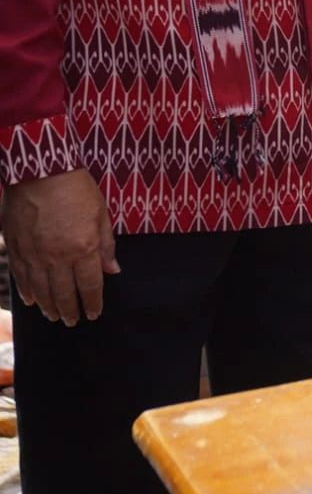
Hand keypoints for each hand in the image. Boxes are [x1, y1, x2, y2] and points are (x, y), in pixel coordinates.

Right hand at [1, 169, 118, 326]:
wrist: (40, 171)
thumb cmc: (76, 189)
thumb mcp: (101, 214)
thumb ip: (106, 245)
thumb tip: (113, 270)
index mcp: (83, 248)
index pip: (90, 285)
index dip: (92, 302)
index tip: (94, 314)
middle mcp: (57, 257)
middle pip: (63, 292)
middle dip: (70, 310)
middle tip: (73, 322)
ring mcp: (34, 254)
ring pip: (40, 289)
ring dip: (48, 306)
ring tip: (55, 316)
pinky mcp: (16, 247)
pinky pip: (21, 276)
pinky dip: (26, 290)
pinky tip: (31, 300)